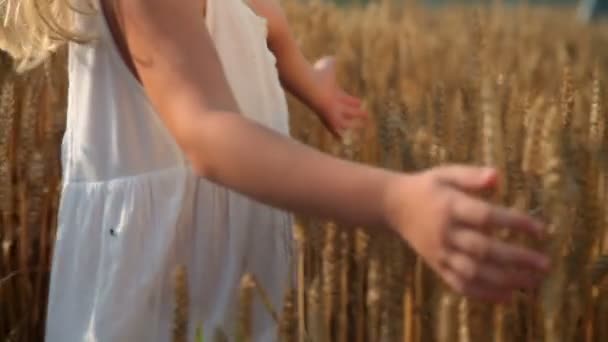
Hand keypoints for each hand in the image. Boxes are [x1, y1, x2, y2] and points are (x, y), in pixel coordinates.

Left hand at [313, 56, 368, 138]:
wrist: (307, 83)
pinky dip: (340, 133)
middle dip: (355, 112)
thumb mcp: (327, 65)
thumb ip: (330, 62)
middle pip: (344, 110)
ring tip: (364, 124)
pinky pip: (337, 128)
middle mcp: (331, 104)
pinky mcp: (330, 118)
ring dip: (354, 123)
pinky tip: (344, 139)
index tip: (360, 102)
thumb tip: (332, 58)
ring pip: (343, 121)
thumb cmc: (317, 73)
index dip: (351, 101)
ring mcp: (330, 112)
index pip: (342, 98)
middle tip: (366, 114)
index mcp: (331, 92)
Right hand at [385, 166, 549, 302]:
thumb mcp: (446, 173)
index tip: (541, 230)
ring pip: (474, 272)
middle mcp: (445, 232)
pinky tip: (508, 297)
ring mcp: (440, 252)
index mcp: (450, 206)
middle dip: (516, 258)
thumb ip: (471, 175)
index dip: (514, 223)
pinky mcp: (437, 265)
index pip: (486, 216)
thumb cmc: (427, 187)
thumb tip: (498, 177)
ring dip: (505, 280)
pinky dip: (484, 294)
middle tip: (544, 264)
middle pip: (483, 249)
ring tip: (532, 282)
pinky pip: (460, 284)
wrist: (393, 206)